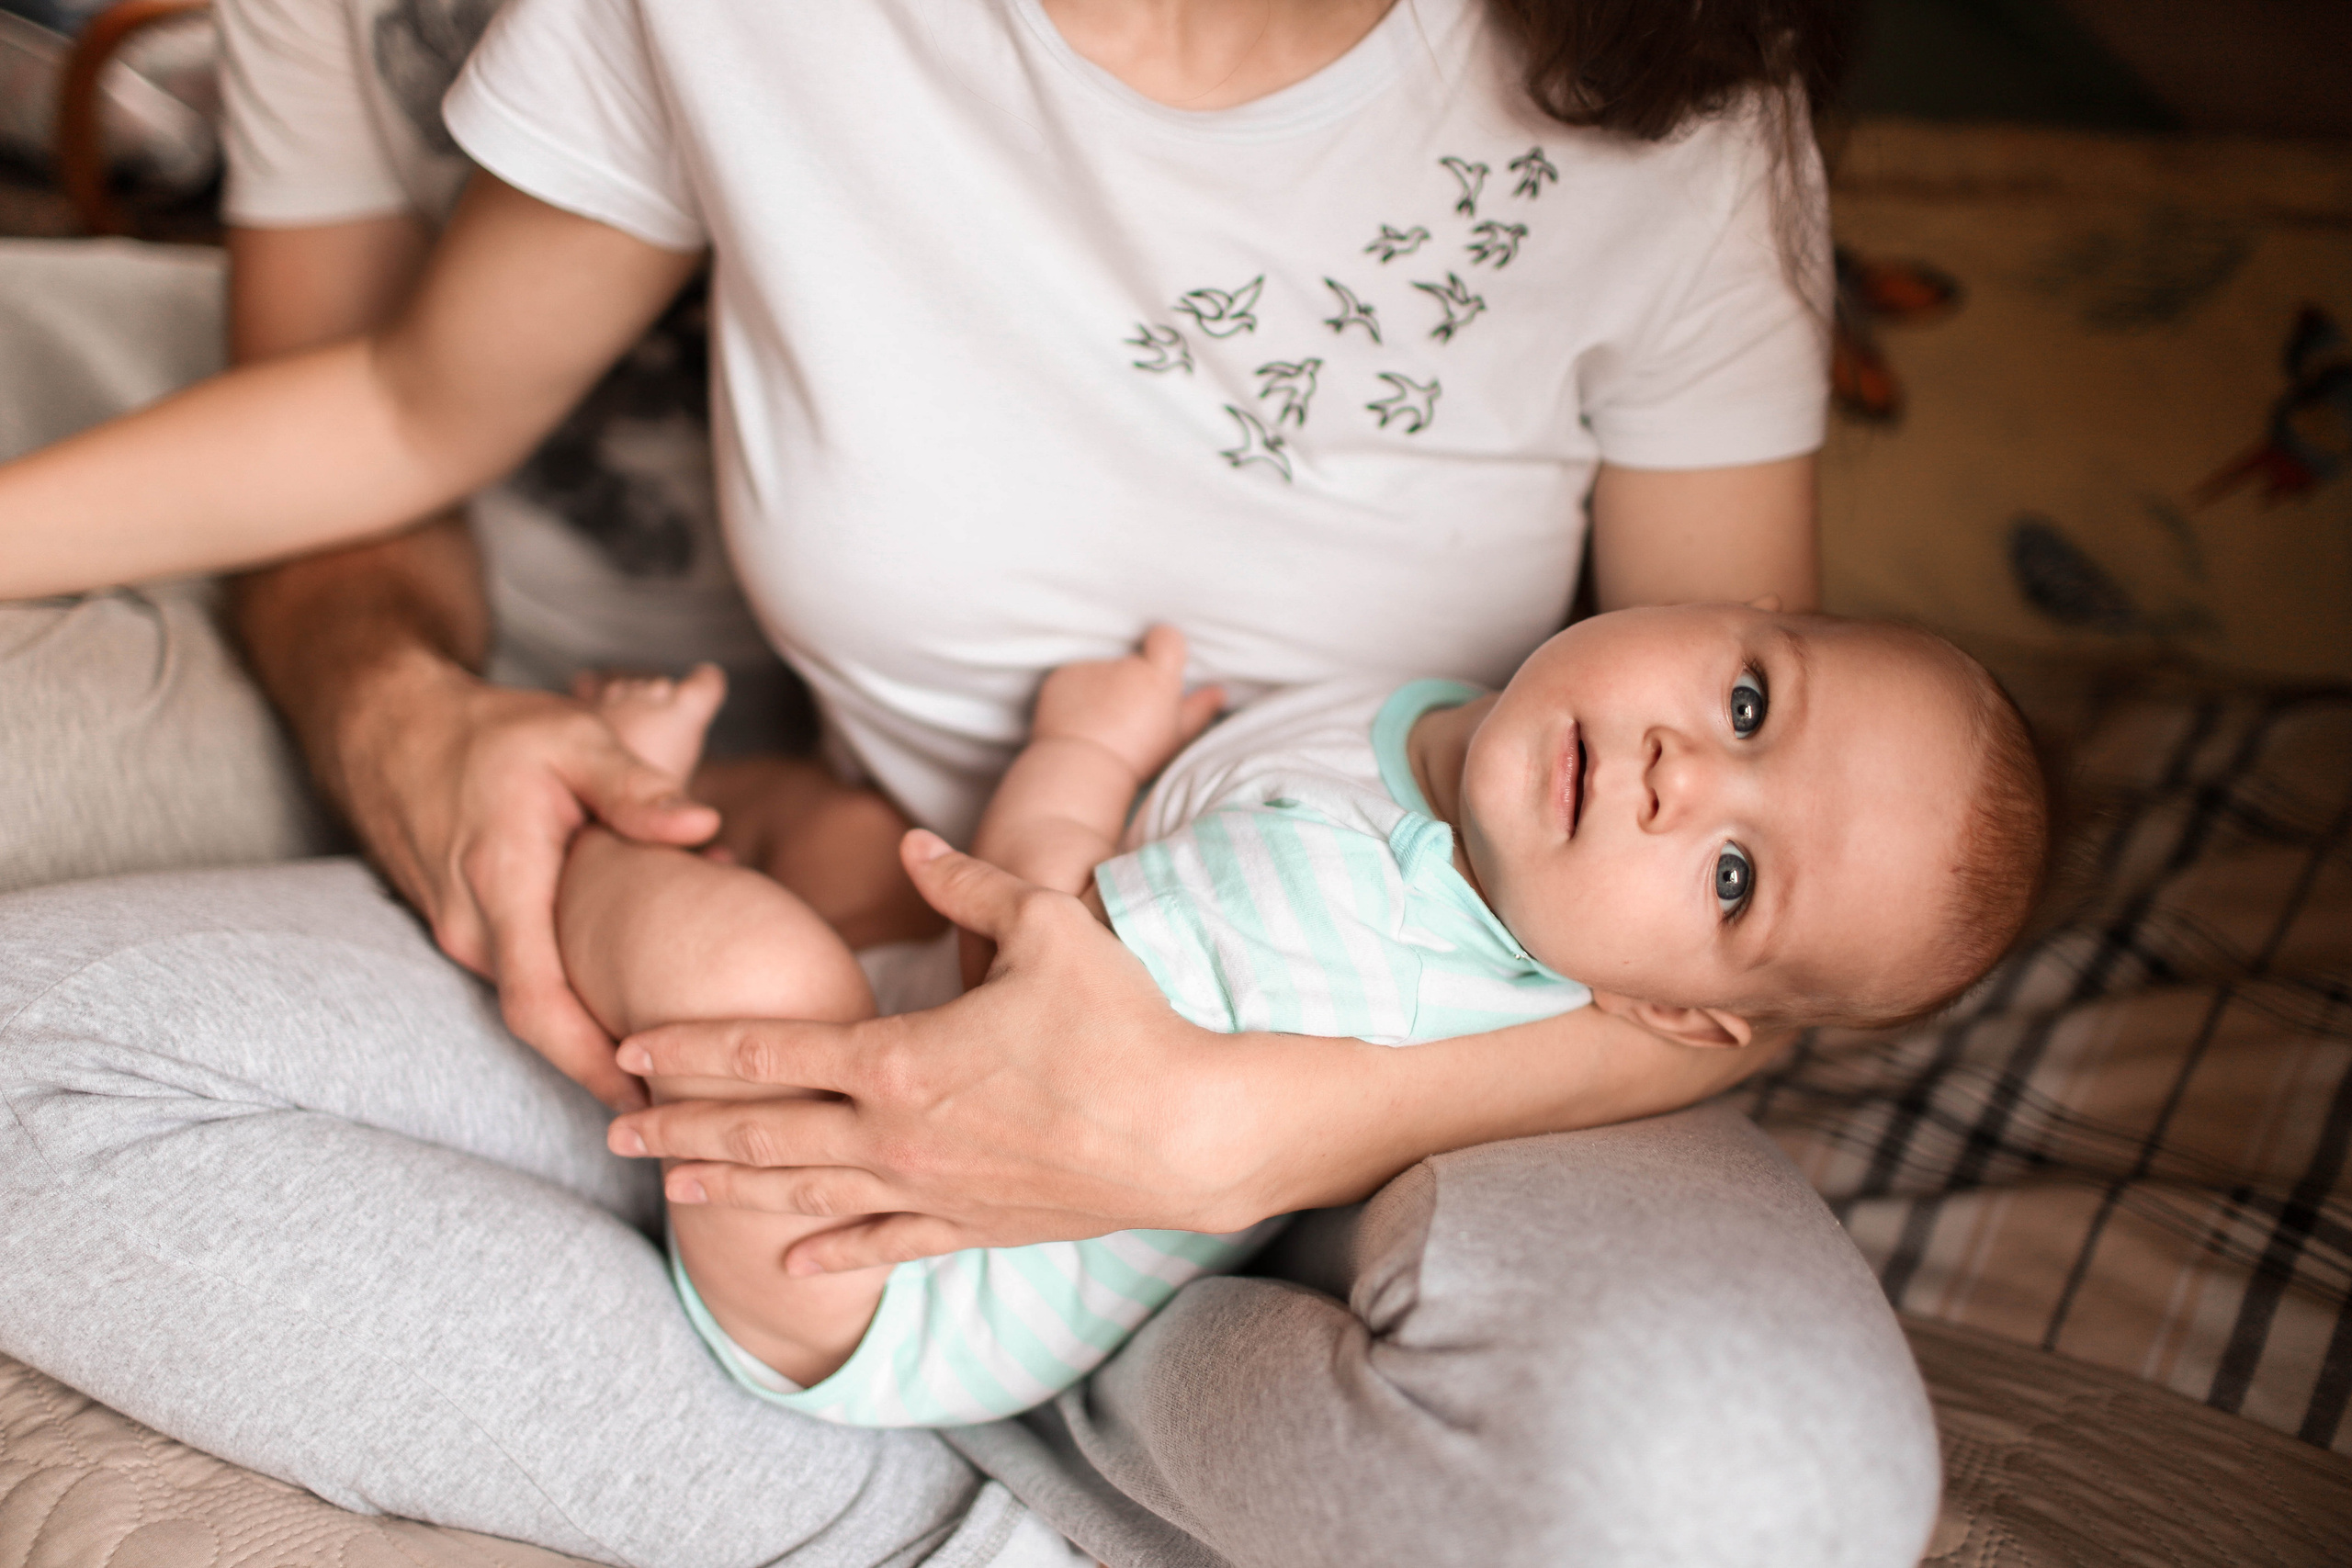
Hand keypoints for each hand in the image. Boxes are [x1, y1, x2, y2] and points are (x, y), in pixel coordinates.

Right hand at [338, 654, 719, 1109]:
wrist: (389, 727)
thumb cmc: (490, 731)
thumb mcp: (573, 739)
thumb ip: (636, 789)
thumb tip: (704, 830)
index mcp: (503, 888)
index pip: (541, 1009)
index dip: (592, 1065)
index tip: (650, 1102)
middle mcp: (473, 927)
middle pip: (546, 1023)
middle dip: (612, 1064)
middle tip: (689, 1097)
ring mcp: (462, 934)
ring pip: (538, 1000)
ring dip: (601, 1020)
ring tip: (681, 1046)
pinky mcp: (467, 929)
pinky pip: (526, 976)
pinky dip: (579, 990)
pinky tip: (637, 988)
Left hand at [607, 831, 1335, 1273]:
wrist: (1187, 1132)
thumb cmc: (1122, 1023)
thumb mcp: (1046, 927)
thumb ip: (967, 883)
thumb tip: (909, 846)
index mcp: (899, 1055)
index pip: (769, 1048)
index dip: (693, 1045)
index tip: (632, 1042)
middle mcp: (896, 1130)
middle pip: (762, 1131)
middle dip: (679, 1127)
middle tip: (610, 1127)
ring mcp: (929, 1187)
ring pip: (804, 1191)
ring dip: (728, 1188)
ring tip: (668, 1185)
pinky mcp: (969, 1225)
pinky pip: (882, 1243)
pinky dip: (829, 1249)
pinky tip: (785, 1254)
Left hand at [1031, 624, 1223, 780]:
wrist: (1081, 772)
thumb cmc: (1135, 758)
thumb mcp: (1176, 737)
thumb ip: (1198, 709)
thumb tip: (1219, 692)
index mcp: (1157, 675)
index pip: (1167, 637)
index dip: (1165, 650)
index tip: (1159, 671)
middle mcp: (1123, 663)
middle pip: (1131, 659)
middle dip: (1129, 679)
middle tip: (1126, 714)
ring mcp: (1089, 667)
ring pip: (1100, 669)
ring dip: (1100, 687)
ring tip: (1099, 722)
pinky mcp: (1061, 676)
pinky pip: (1072, 678)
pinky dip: (1074, 694)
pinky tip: (1076, 721)